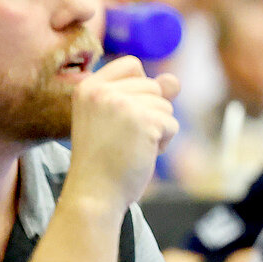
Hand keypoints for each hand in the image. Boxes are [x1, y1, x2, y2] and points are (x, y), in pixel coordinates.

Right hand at [66, 58, 181, 210]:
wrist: (94, 195)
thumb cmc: (102, 162)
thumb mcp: (116, 120)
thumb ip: (143, 95)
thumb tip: (175, 80)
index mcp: (87, 87)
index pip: (132, 65)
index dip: (139, 91)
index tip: (123, 118)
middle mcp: (102, 91)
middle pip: (152, 87)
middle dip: (149, 115)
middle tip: (124, 140)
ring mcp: (122, 104)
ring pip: (164, 106)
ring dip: (157, 130)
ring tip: (131, 148)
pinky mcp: (143, 120)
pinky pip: (171, 124)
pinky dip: (163, 143)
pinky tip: (142, 155)